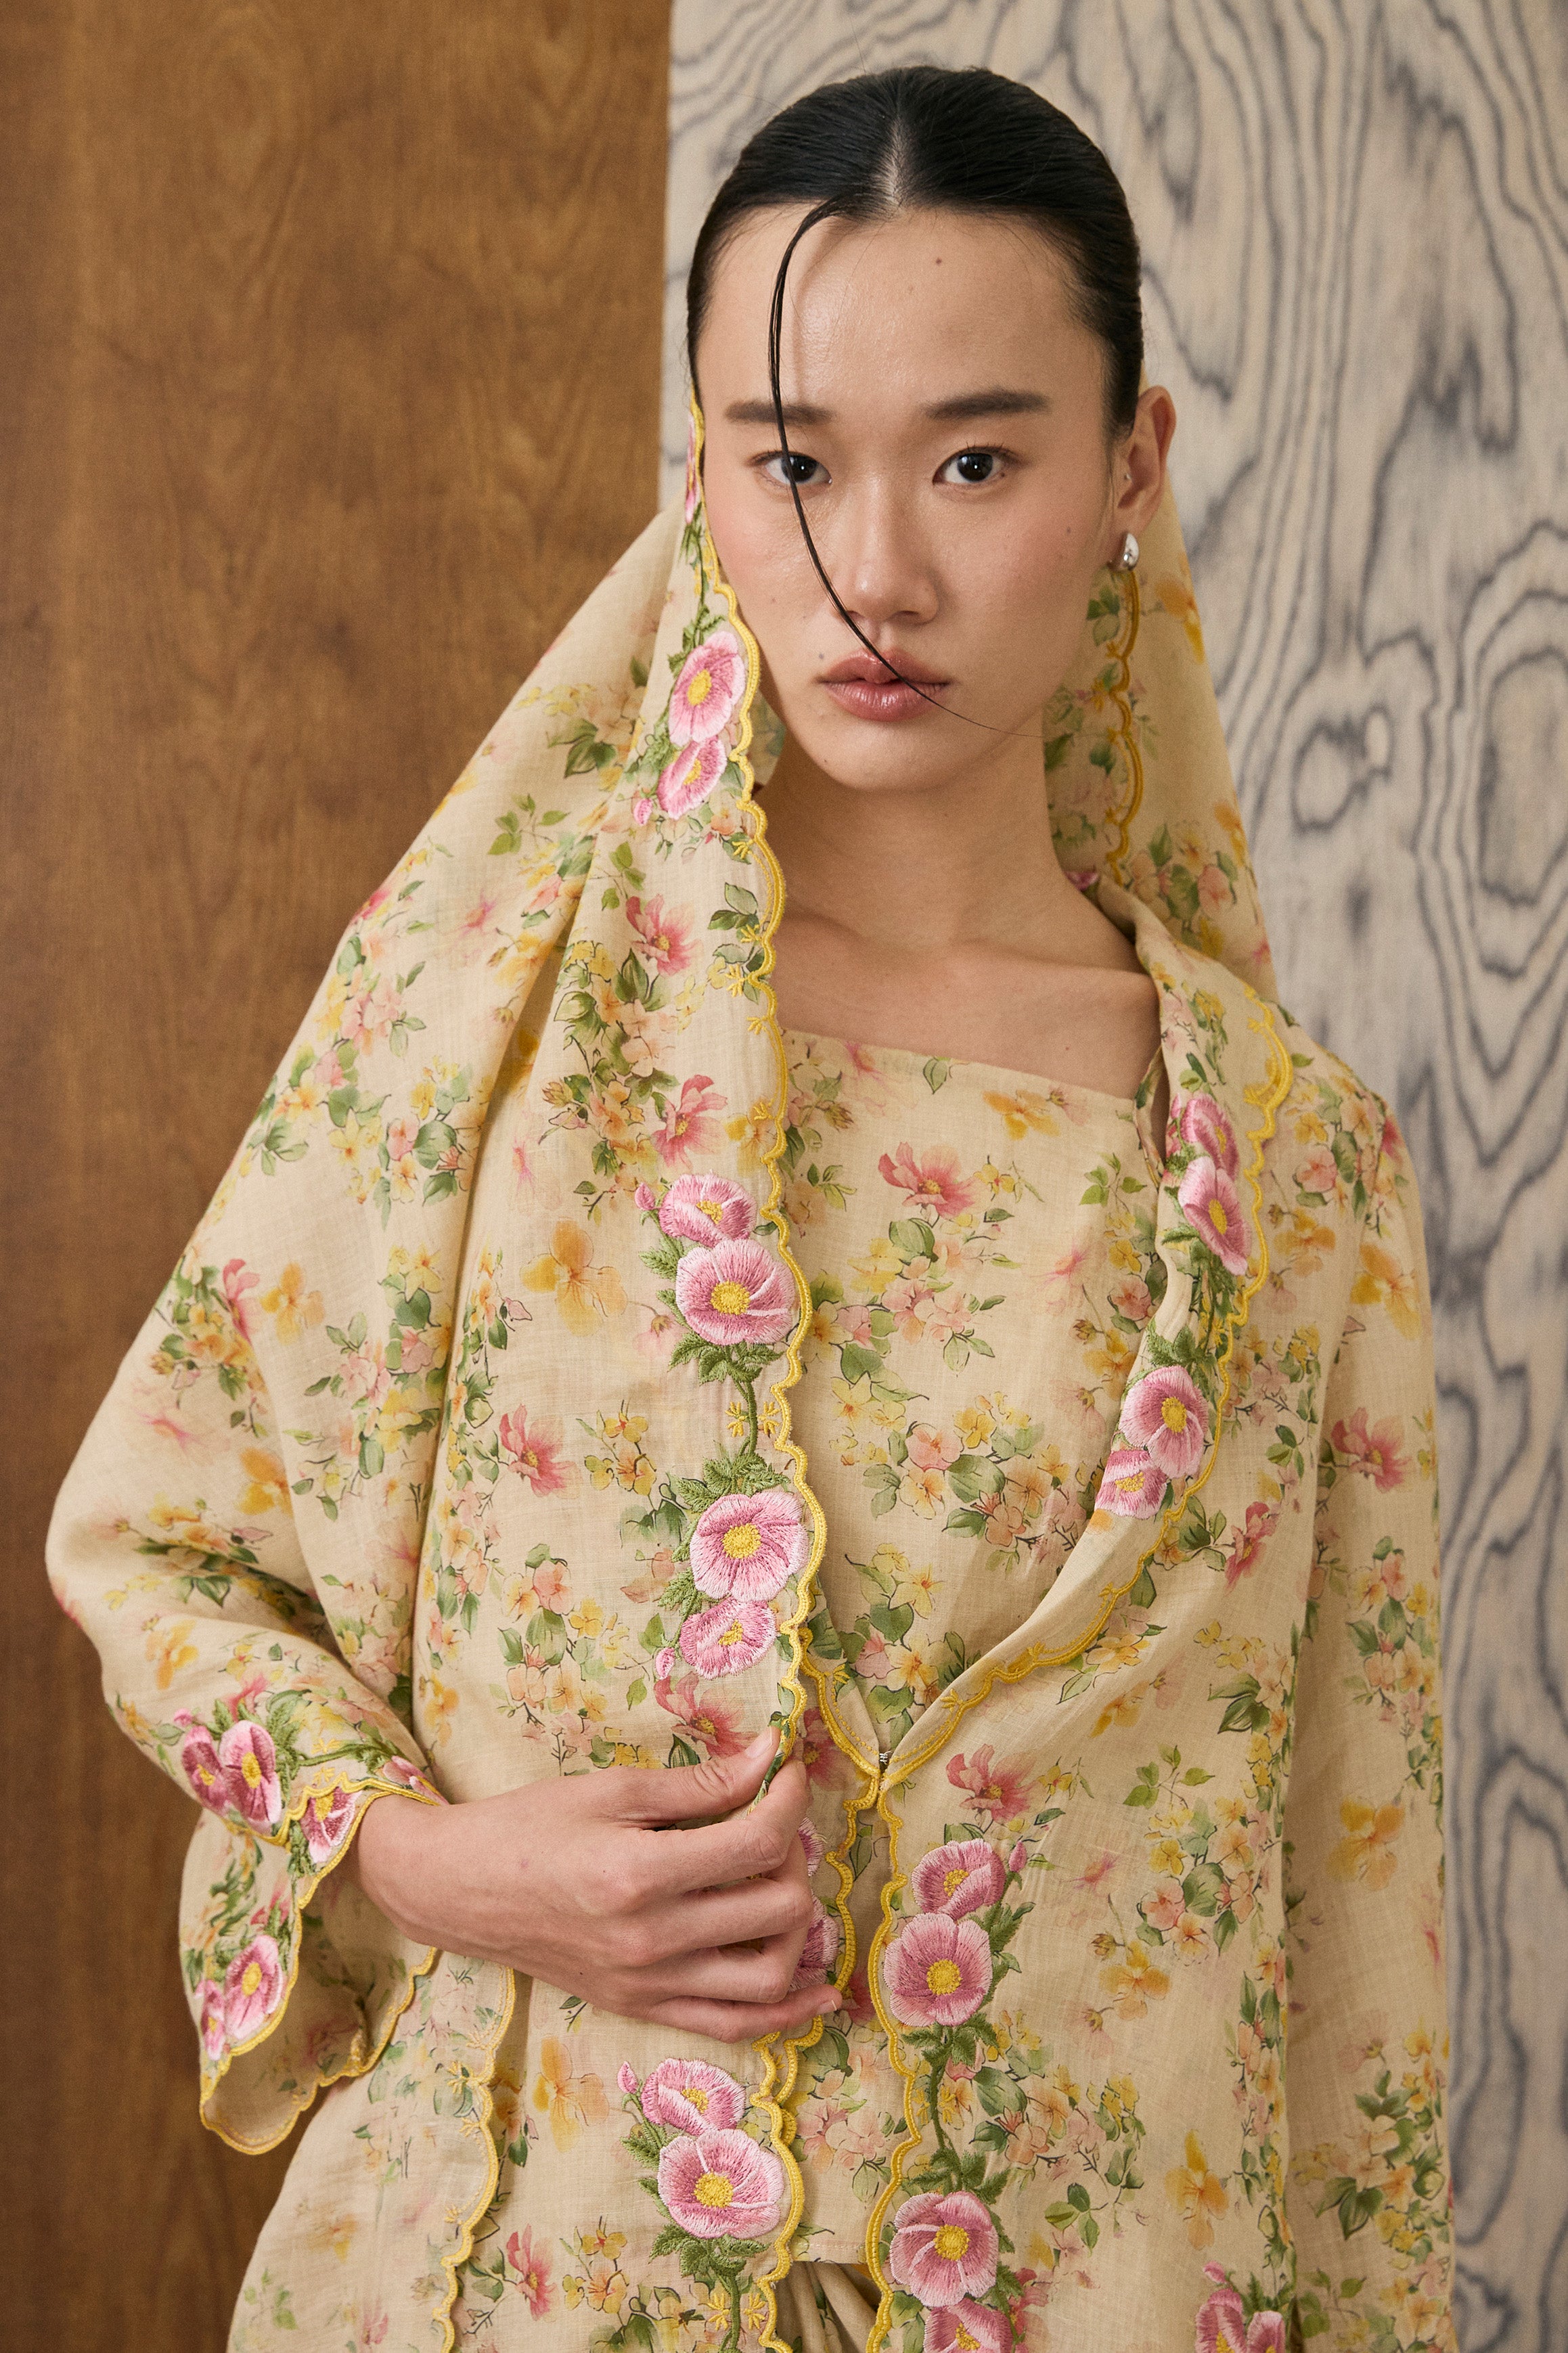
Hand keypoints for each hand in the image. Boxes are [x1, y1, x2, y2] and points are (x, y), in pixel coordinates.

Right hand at [346, 1731, 838, 2043]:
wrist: (462, 1891)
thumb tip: (768, 1758)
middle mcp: (652, 1940)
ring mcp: (649, 1985)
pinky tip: (817, 1991)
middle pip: (776, 1907)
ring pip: (769, 1976)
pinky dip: (784, 2012)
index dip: (790, 1800)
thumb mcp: (611, 1789)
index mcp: (640, 1874)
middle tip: (773, 1821)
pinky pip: (733, 2026)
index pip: (756, 1842)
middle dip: (794, 1854)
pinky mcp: (644, 2009)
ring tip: (779, 1883)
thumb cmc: (530, 1827)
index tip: (788, 1771)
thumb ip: (698, 1783)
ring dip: (796, 1926)